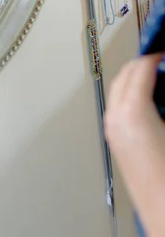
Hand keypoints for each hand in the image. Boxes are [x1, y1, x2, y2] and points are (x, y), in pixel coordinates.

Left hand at [105, 53, 164, 236]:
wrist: (164, 215)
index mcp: (133, 111)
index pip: (141, 67)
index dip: (157, 57)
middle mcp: (116, 117)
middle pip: (125, 74)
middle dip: (144, 65)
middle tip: (164, 64)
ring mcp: (112, 129)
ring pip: (118, 89)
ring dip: (136, 79)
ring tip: (160, 80)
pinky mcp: (115, 141)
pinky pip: (118, 106)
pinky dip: (131, 95)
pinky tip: (151, 102)